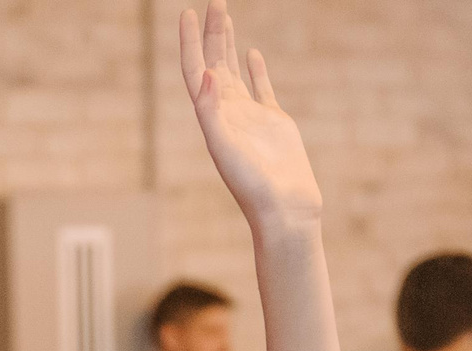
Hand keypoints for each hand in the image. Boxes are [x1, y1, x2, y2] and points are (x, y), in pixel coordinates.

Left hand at [179, 1, 320, 235]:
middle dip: (212, 32)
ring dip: (228, 43)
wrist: (284, 208)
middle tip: (214, 1)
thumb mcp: (226, 148)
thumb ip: (212, 111)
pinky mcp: (274, 121)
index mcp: (212, 117)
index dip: (189, 42)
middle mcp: (227, 113)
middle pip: (213, 63)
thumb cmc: (252, 185)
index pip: (195, 71)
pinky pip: (261, 87)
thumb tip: (207, 73)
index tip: (187, 14)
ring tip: (224, 16)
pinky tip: (251, 52)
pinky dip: (255, 68)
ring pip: (233, 70)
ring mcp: (250, 116)